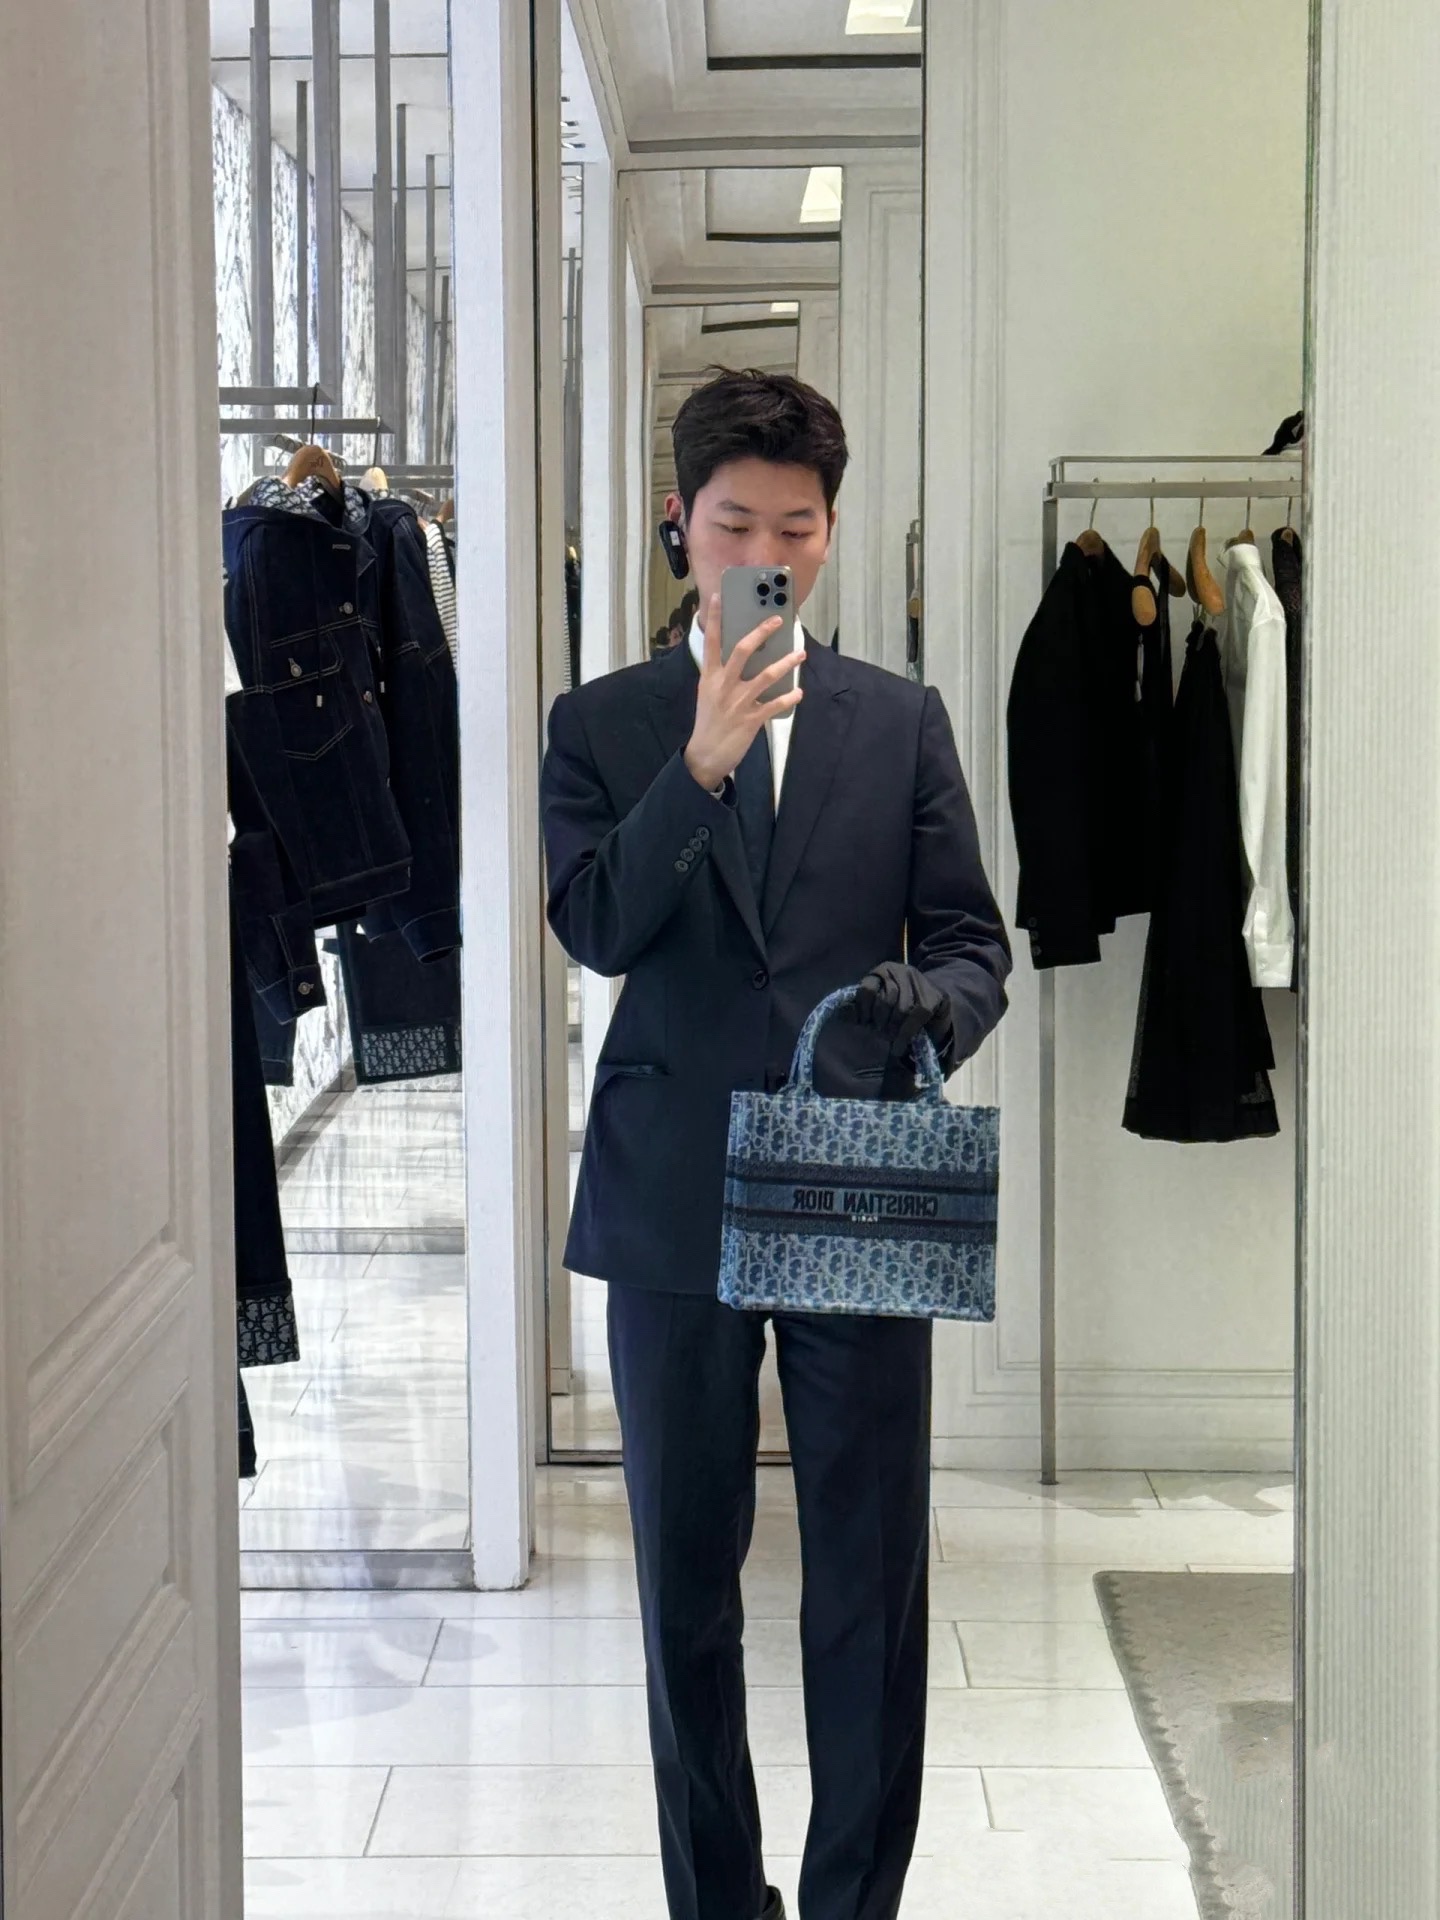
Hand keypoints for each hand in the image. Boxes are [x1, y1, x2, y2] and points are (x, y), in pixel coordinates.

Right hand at [683, 592, 804, 793]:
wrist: (705, 756)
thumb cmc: (709, 722)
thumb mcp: (709, 694)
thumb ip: (723, 675)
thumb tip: (743, 656)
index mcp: (710, 677)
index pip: (711, 642)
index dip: (714, 618)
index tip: (718, 596)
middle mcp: (723, 686)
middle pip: (743, 650)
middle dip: (761, 632)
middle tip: (777, 620)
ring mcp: (738, 702)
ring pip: (766, 675)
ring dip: (786, 663)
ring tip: (800, 654)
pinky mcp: (751, 719)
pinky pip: (774, 704)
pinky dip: (788, 698)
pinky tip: (798, 693)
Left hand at [850, 962, 953, 1060]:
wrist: (933, 1006)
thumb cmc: (896, 1009)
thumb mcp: (875, 1006)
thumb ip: (859, 1010)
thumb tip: (842, 1013)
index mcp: (881, 971)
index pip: (867, 989)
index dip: (863, 1010)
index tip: (865, 1024)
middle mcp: (899, 970)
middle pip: (885, 999)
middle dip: (881, 1021)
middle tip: (880, 1034)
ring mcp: (918, 980)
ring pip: (902, 1008)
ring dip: (895, 1028)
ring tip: (891, 1039)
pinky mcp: (933, 993)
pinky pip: (918, 1015)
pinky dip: (907, 1033)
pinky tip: (900, 1044)